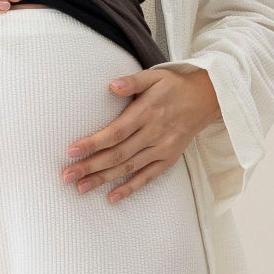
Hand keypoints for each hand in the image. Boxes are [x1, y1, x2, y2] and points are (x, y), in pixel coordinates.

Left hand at [61, 65, 220, 201]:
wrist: (206, 99)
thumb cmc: (174, 86)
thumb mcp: (154, 76)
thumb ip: (132, 81)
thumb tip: (111, 86)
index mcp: (146, 113)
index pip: (115, 132)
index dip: (93, 143)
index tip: (72, 150)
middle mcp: (153, 133)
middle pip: (117, 154)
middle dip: (90, 166)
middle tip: (66, 176)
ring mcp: (162, 149)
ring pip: (128, 168)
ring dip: (103, 179)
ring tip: (80, 187)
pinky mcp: (168, 159)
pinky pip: (148, 177)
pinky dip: (130, 188)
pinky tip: (112, 197)